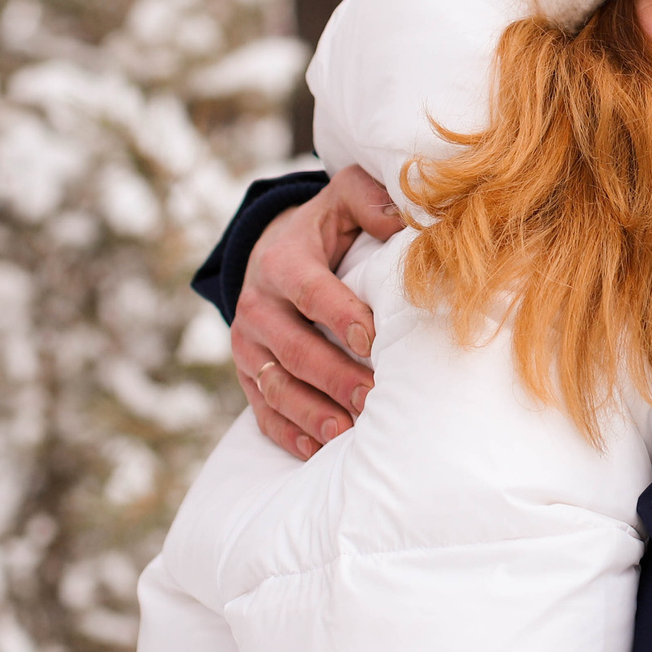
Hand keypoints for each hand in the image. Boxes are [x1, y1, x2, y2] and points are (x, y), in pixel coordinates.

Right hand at [232, 165, 403, 458]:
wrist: (270, 252)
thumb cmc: (324, 230)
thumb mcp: (342, 200)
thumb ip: (369, 199)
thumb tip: (403, 219)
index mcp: (282, 263)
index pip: (312, 293)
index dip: (341, 316)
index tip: (375, 340)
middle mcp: (257, 307)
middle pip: (296, 350)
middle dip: (335, 377)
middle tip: (374, 400)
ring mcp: (248, 347)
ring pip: (277, 387)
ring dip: (313, 414)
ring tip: (349, 435)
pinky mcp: (248, 375)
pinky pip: (263, 411)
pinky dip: (289, 434)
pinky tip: (319, 452)